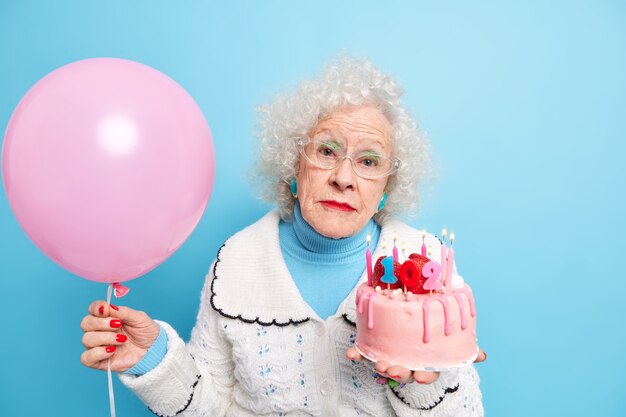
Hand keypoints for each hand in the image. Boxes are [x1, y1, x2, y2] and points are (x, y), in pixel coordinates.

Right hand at [80, 301, 159, 371]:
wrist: (154, 350)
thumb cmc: (146, 333)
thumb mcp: (139, 318)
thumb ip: (123, 312)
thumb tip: (108, 306)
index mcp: (108, 317)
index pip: (93, 309)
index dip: (96, 307)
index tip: (105, 309)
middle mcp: (99, 331)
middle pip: (86, 323)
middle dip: (100, 323)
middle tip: (118, 325)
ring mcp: (98, 346)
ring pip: (86, 339)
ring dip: (104, 338)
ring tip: (122, 340)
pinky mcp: (99, 361)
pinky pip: (86, 358)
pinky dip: (97, 353)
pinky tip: (112, 351)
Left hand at [346, 347, 486, 384]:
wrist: (407, 317)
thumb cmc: (431, 334)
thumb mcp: (447, 339)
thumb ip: (462, 346)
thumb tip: (483, 355)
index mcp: (425, 362)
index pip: (426, 373)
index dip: (424, 376)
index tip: (421, 376)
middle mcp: (407, 363)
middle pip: (403, 372)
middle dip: (398, 372)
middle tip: (393, 369)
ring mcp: (392, 357)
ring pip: (386, 366)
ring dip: (380, 366)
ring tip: (378, 364)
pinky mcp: (375, 349)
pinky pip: (365, 354)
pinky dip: (357, 355)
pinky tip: (352, 354)